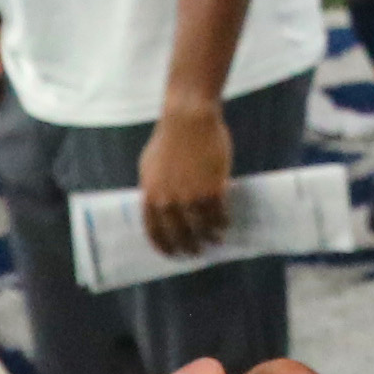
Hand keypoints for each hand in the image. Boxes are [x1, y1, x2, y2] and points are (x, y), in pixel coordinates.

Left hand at [135, 90, 231, 260]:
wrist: (188, 119)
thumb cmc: (168, 138)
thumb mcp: (149, 165)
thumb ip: (152, 189)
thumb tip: (156, 208)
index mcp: (150, 195)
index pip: (154, 231)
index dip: (164, 246)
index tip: (172, 253)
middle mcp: (169, 201)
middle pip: (179, 235)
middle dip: (188, 247)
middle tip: (195, 251)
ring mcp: (191, 196)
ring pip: (201, 228)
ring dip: (208, 238)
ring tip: (215, 241)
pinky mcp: (212, 189)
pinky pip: (218, 215)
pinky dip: (222, 223)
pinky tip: (225, 225)